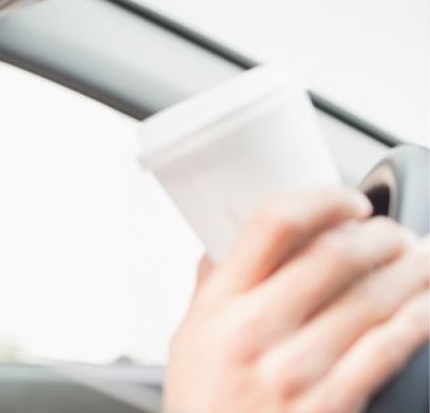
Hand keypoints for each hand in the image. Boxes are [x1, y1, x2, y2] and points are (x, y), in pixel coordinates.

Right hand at [164, 188, 429, 412]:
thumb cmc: (203, 406)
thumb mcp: (186, 342)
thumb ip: (208, 290)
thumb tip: (225, 243)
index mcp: (219, 306)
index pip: (275, 224)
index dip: (324, 200)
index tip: (349, 201)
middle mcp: (255, 332)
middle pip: (336, 254)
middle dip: (382, 234)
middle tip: (395, 233)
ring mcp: (295, 371)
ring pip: (374, 298)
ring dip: (412, 270)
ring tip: (420, 260)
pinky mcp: (331, 404)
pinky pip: (389, 349)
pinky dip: (417, 319)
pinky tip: (425, 306)